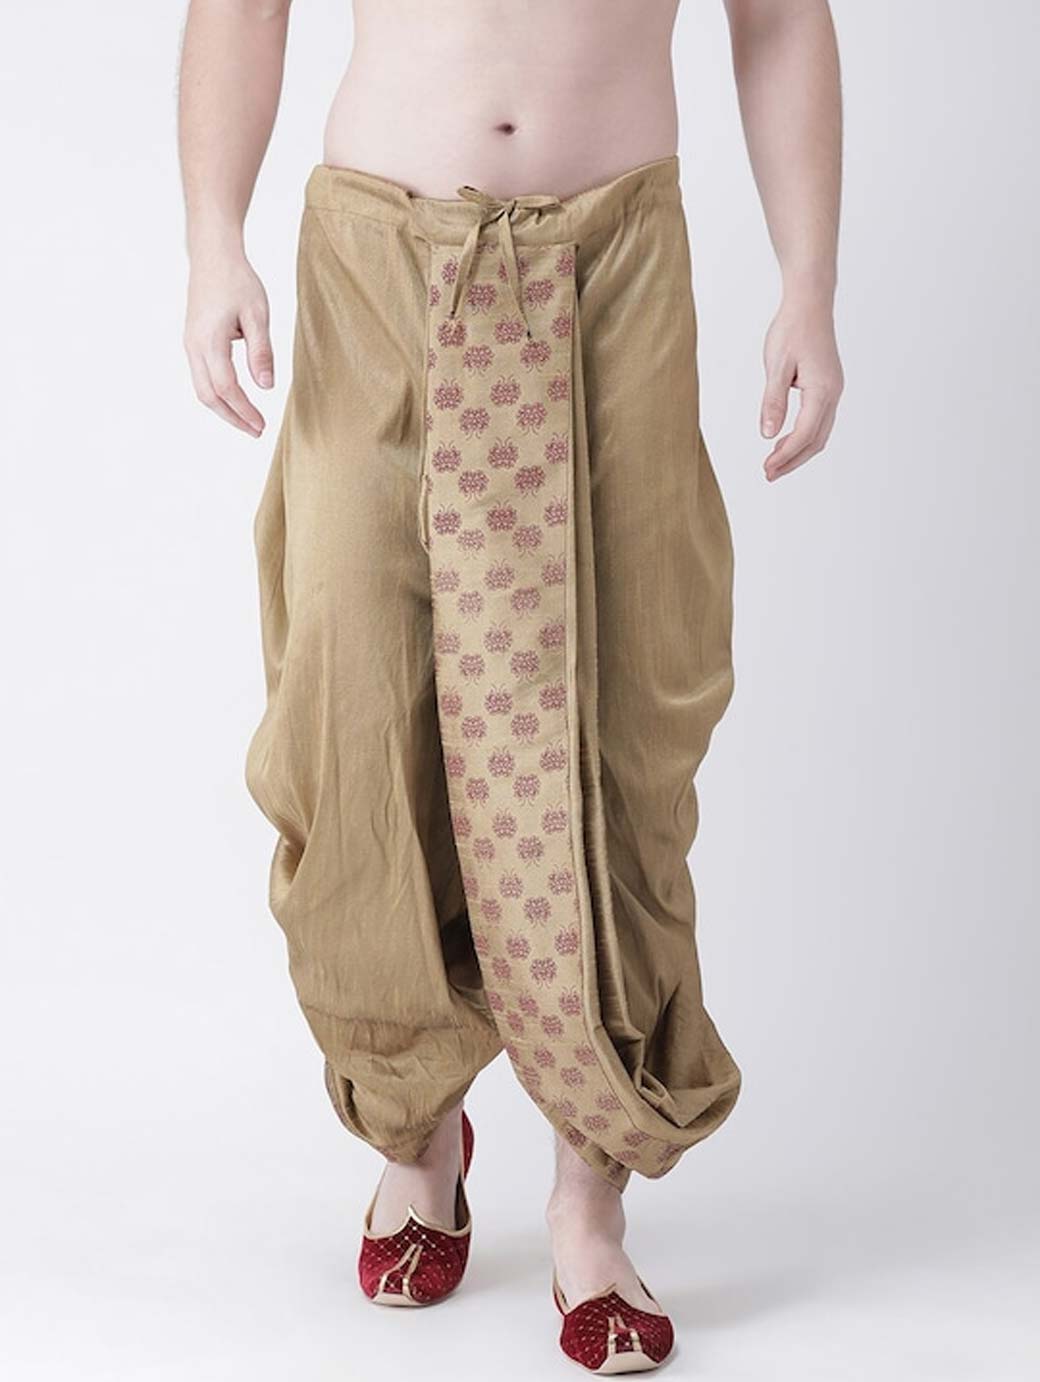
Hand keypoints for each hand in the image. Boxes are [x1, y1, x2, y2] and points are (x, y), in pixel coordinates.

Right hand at [184, 253, 273, 435]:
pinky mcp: (192, 342)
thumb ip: (261, 351)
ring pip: (202, 389)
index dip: (244, 410)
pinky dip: (217, 394)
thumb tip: (266, 386)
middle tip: (257, 430)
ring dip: (224, 409)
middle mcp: (194, 346)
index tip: (262, 425)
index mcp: (210, 340)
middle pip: (209, 396)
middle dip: (233, 417)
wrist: (212, 255)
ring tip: (248, 420)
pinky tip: (236, 399)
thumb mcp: (258, 314)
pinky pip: (201, 377)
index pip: (227, 388)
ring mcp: (190, 344)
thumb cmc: (238, 281)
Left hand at [760, 294, 843, 480]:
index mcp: (822, 390)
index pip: (804, 434)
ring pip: (820, 433)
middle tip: (768, 474)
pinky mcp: (829, 386)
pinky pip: (820, 421)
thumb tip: (768, 434)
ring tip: (774, 463)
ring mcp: (834, 390)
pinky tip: (784, 440)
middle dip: (792, 460)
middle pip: (816, 440)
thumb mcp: (776, 366)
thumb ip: (773, 401)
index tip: (766, 469)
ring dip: (798, 451)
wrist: (810, 304)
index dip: (785, 455)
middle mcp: (833, 393)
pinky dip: (803, 437)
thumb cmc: (792, 329)